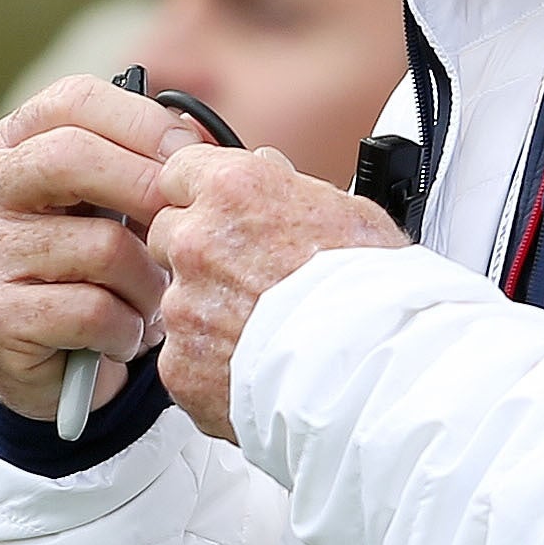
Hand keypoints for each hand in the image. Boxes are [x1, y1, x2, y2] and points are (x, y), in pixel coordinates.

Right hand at [0, 79, 203, 420]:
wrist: (58, 369)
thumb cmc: (102, 274)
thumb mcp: (123, 207)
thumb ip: (151, 165)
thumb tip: (199, 142)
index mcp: (15, 145)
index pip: (74, 101)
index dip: (143, 122)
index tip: (191, 156)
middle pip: (70, 157)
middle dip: (147, 189)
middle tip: (187, 226)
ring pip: (99, 245)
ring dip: (148, 284)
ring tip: (154, 303)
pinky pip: (90, 310)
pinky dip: (127, 329)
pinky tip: (126, 337)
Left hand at [146, 145, 406, 440]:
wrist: (376, 375)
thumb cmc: (376, 295)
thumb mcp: (347, 212)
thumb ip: (286, 187)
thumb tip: (265, 170)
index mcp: (234, 192)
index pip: (177, 172)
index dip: (198, 195)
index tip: (214, 212)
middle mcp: (197, 242)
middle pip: (167, 235)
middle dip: (198, 254)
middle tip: (248, 280)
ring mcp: (183, 306)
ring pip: (176, 301)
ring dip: (207, 313)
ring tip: (266, 332)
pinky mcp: (179, 364)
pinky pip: (183, 357)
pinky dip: (210, 365)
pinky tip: (256, 366)